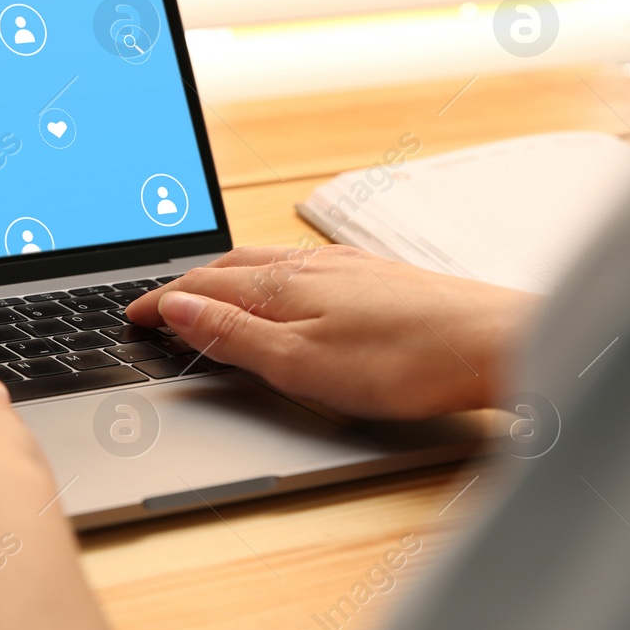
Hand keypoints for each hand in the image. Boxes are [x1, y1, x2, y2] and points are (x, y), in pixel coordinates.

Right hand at [126, 245, 534, 419]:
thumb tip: (178, 310)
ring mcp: (346, 266)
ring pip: (266, 264)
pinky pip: (300, 266)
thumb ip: (235, 337)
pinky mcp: (377, 275)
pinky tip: (285, 289)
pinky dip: (268, 277)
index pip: (201, 290)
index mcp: (283, 287)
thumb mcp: (302, 365)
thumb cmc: (405, 362)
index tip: (133, 316)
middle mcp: (310, 266)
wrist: (497, 342)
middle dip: (187, 285)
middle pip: (229, 268)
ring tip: (208, 292)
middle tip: (159, 304)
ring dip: (225, 277)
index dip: (162, 305)